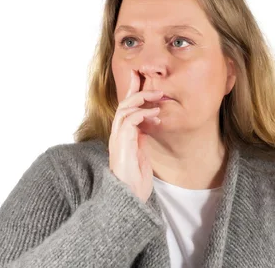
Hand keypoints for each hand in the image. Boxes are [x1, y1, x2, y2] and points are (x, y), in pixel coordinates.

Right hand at [108, 69, 162, 202]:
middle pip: (123, 104)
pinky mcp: (121, 145)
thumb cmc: (135, 180)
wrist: (129, 198)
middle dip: (137, 90)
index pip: (125, 108)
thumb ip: (140, 138)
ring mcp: (117, 139)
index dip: (132, 91)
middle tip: (156, 87)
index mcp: (121, 135)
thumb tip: (147, 123)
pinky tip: (155, 115)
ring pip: (124, 109)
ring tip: (158, 98)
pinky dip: (142, 114)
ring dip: (142, 100)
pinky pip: (129, 121)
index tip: (139, 76)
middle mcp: (117, 135)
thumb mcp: (141, 153)